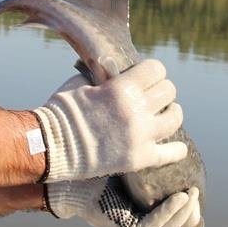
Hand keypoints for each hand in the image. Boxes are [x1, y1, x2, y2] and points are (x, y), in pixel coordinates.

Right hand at [32, 59, 185, 182]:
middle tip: (154, 96)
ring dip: (171, 114)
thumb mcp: (82, 82)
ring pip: (175, 118)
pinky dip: (176, 150)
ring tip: (166, 115)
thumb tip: (112, 68)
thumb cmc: (62, 112)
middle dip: (162, 90)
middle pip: (169, 91)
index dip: (152, 71)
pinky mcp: (139, 158)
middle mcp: (135, 110)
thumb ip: (103, 75)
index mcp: (121, 88)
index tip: (147, 76)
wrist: (51, 147)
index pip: (156, 69)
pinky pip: (171, 153)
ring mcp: (140, 136)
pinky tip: (176, 147)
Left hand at [47, 177, 202, 226]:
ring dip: (183, 212)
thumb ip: (154, 178)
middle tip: (195, 191)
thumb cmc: (102, 174)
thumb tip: (178, 159)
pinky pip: (153, 226)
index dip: (190, 224)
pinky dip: (168, 212)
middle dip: (190, 214)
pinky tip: (178, 196)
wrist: (74, 179)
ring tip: (191, 192)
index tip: (196, 200)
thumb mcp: (135, 178)